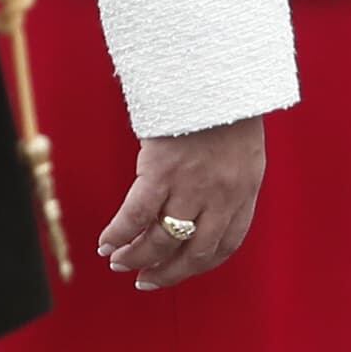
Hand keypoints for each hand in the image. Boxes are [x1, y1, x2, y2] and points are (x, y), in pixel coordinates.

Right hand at [96, 116, 264, 290]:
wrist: (215, 70)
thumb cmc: (225, 105)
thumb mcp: (242, 149)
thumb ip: (229, 181)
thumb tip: (204, 209)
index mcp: (245, 190)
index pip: (226, 245)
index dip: (199, 264)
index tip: (178, 271)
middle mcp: (222, 195)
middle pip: (195, 252)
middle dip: (168, 273)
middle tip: (145, 280)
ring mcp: (192, 186)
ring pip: (163, 240)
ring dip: (138, 257)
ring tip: (119, 262)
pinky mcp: (161, 171)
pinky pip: (136, 215)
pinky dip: (118, 234)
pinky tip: (105, 242)